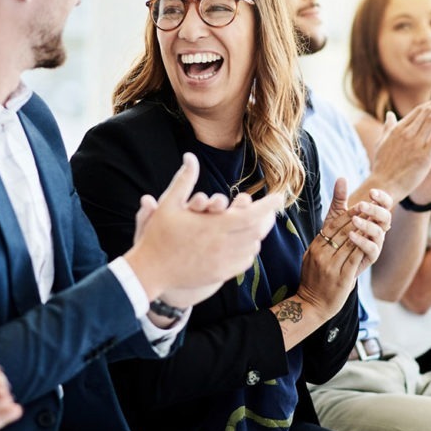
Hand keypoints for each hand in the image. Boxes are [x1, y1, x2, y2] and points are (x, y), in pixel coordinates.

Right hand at [125, 153, 281, 304]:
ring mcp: (223, 262)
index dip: (269, 205)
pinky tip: (245, 243)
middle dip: (267, 218)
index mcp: (214, 226)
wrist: (150, 271)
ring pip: (253, 247)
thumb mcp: (168, 204)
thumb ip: (184, 180)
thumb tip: (190, 156)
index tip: (279, 197)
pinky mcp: (220, 274)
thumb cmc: (158, 235)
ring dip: (257, 234)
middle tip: (270, 209)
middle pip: (257, 231)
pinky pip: (245, 262)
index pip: (252, 215)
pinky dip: (249, 250)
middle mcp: (223, 245)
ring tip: (257, 224)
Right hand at [295, 180, 390, 320]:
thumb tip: (331, 229)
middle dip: (357, 219)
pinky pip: (355, 259)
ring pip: (350, 243)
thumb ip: (322, 243)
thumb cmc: (313, 280)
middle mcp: (322, 255)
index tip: (358, 205)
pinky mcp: (342, 278)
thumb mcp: (311, 257)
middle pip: (342, 232)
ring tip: (375, 221)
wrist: (311, 304)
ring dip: (363, 231)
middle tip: (370, 208)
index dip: (346, 215)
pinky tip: (372, 241)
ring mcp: (331, 266)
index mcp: (315, 248)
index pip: (331, 226)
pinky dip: (363, 248)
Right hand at [370, 96, 430, 201]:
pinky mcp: (424, 155)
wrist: (383, 184)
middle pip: (427, 112)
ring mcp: (415, 143)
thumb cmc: (382, 166)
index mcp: (397, 130)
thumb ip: (387, 128)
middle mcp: (406, 133)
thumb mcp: (382, 143)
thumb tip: (389, 115)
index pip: (417, 112)